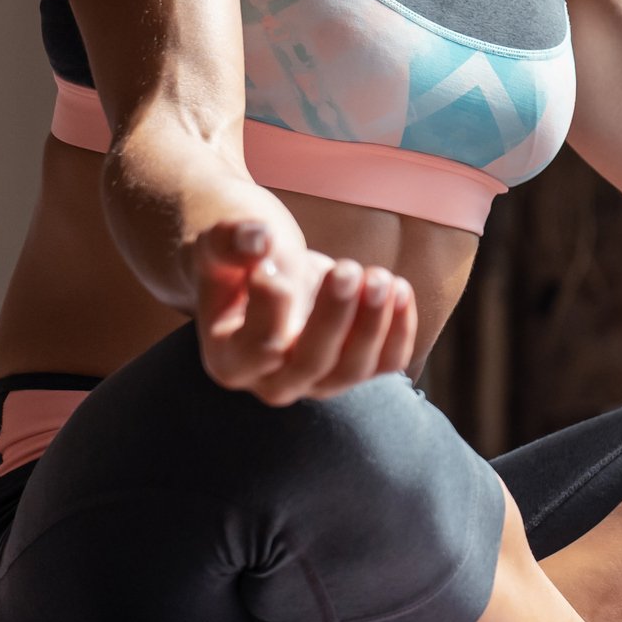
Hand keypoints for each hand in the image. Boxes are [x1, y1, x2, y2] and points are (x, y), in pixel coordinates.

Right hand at [189, 219, 418, 405]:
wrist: (267, 268)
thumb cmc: (240, 259)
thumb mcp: (221, 244)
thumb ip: (229, 241)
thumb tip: (259, 240)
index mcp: (230, 360)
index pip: (258, 349)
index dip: (271, 307)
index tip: (272, 263)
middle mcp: (273, 382)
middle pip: (311, 364)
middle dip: (334, 317)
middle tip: (346, 270)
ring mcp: (319, 380)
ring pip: (353, 368)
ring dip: (373, 322)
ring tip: (379, 276)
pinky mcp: (356, 366)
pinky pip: (387, 362)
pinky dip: (400, 329)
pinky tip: (399, 288)